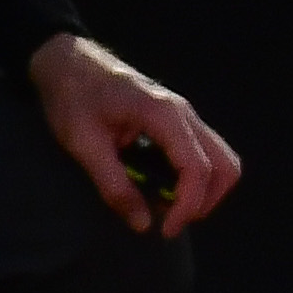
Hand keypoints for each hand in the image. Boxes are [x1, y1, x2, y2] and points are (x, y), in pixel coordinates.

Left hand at [28, 35, 242, 236]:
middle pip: (224, 164)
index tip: (164, 230)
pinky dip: (194, 177)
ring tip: (170, 208)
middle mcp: (184, 113)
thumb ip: (115, 186)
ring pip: (220, 158)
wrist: (67, 62)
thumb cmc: (72, 98)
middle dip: (205, 201)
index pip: (197, 168)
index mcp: (164, 115)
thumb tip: (142, 224)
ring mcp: (185, 115)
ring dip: (204, 190)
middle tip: (171, 222)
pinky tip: (163, 188)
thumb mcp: (84, 146)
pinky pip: (203, 152)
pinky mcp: (177, 120)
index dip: (187, 205)